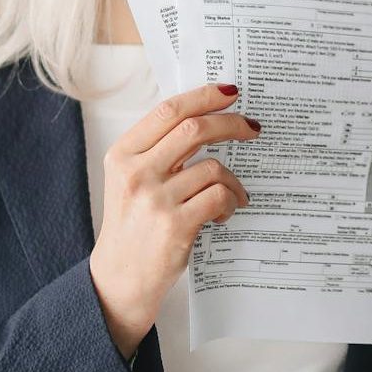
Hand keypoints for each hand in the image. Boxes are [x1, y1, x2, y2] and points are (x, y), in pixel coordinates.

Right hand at [88, 81, 260, 359]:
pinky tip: (225, 213)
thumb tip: (204, 120)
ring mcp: (155, 199)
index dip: (203, 96)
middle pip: (194, 129)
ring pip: (213, 167)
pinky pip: (218, 197)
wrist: (120, 278)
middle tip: (252, 128)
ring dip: (233, 180)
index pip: (168, 111)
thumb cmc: (131, 227)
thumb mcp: (130, 181)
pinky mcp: (175, 225)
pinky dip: (230, 202)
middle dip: (231, 124)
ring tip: (234, 195)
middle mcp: (136, 172)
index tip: (229, 93)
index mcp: (122, 154)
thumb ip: (157, 151)